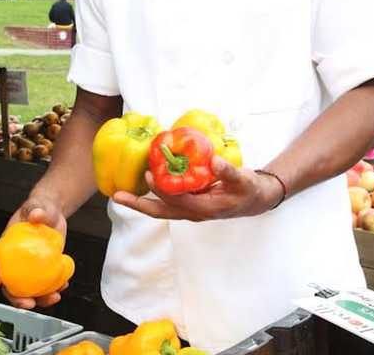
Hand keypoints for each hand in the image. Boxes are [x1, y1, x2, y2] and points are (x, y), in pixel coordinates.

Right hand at [0, 196, 67, 308]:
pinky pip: (45, 285)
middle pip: (10, 284)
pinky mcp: (43, 270)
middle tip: (29, 304)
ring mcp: (29, 268)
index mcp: (7, 246)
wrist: (53, 214)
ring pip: (28, 290)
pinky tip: (63, 285)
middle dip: (16, 298)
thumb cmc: (39, 208)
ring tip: (54, 297)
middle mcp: (15, 261)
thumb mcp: (37, 205)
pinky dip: (53, 289)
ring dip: (39, 299)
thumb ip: (36, 208)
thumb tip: (36, 214)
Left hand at [112, 156, 282, 221]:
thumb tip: (214, 161)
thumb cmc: (249, 190)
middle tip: (117, 196)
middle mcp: (193, 212)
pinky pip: (168, 200)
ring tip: (122, 194)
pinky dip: (155, 193)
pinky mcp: (190, 202)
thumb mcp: (243, 180)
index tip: (150, 174)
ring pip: (162, 209)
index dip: (162, 189)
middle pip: (161, 211)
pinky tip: (146, 182)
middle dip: (139, 205)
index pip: (176, 201)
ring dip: (142, 202)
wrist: (255, 199)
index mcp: (204, 209)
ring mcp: (190, 209)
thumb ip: (229, 171)